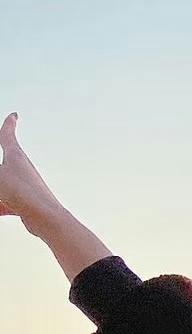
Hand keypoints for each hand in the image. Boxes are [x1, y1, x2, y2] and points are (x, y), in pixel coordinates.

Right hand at [0, 113, 65, 236]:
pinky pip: (8, 203)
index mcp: (15, 155)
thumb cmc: (20, 192)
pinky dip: (1, 207)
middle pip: (4, 163)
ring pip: (4, 185)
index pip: (8, 134)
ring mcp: (25, 186)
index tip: (15, 116)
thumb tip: (1, 175)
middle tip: (5, 157)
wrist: (45, 218)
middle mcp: (22, 169)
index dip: (9, 123)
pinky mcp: (27, 203)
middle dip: (0, 168)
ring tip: (2, 197)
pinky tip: (0, 212)